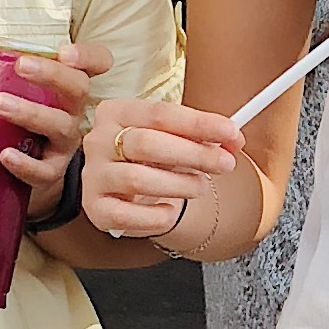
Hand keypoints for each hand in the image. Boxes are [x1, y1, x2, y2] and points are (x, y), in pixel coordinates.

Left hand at [0, 38, 111, 209]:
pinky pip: (44, 170)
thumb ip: (0, 73)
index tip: (65, 52)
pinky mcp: (52, 172)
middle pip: (78, 88)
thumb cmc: (19, 122)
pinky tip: (5, 154)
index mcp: (66, 87)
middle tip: (20, 65)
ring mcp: (65, 143)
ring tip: (0, 103)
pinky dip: (26, 163)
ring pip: (61, 126)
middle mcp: (72, 112)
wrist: (28, 174)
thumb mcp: (17, 94)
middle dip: (52, 74)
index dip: (87, 56)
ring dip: (31, 113)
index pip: (95, 64)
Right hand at [80, 89, 242, 241]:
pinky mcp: (95, 208)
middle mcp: (98, 140)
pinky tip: (170, 211)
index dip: (199, 123)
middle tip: (225, 164)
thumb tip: (234, 139)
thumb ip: (206, 137)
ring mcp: (93, 175)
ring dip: (179, 185)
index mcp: (117, 112)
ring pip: (137, 179)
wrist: (127, 191)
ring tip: (199, 187)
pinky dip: (156, 216)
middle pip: (147, 144)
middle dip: (194, 155)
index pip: (160, 113)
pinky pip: (127, 215)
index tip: (230, 132)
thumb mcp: (178, 139)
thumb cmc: (154, 158)